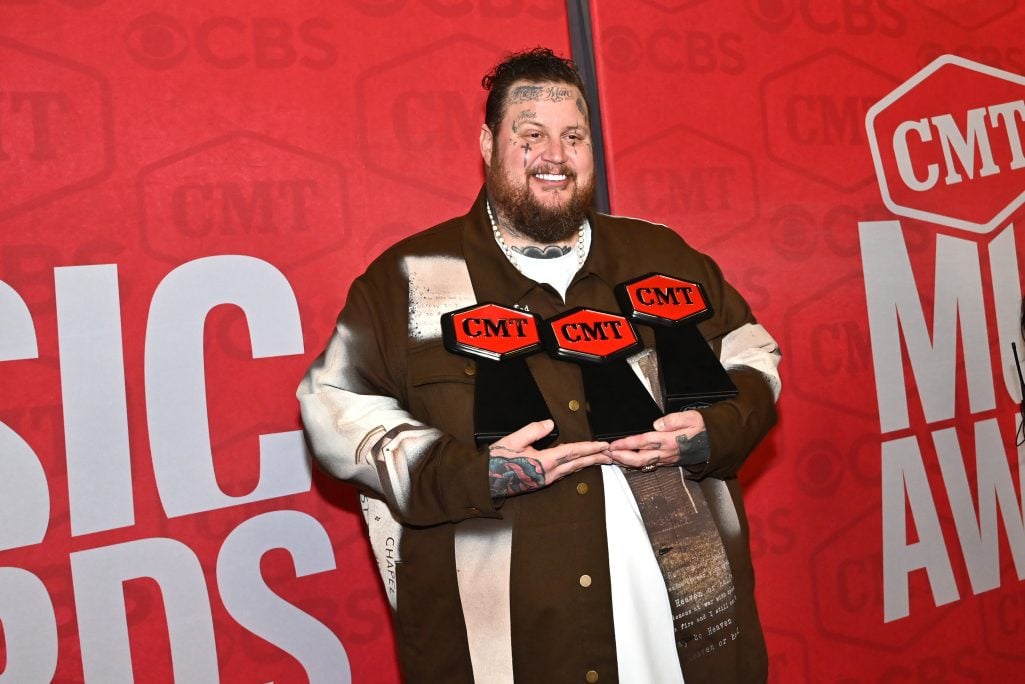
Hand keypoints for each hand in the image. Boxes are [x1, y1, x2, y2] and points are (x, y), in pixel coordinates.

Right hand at [488, 420, 611, 497]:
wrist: (486, 481)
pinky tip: (578, 465)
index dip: (590, 448)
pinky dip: (575, 467)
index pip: (573, 452)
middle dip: (595, 458)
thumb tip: (550, 423)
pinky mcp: (541, 482)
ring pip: (572, 470)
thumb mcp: (514, 440)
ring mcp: (546, 480)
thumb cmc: (497, 461)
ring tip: (600, 459)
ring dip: (587, 463)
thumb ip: (533, 430)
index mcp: (545, 462)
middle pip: (578, 463)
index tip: (603, 446)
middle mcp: (549, 473)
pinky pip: (564, 473)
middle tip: (611, 455)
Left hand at [607, 410, 708, 470]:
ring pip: (642, 463)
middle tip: (606, 454)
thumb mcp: (693, 417)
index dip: (627, 444)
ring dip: (625, 461)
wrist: (716, 443)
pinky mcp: (667, 462)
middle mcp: (667, 453)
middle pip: (639, 458)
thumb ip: (674, 419)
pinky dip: (635, 463)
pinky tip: (626, 460)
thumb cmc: (704, 429)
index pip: (644, 442)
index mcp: (671, 441)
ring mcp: (667, 459)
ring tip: (611, 457)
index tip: (614, 444)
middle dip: (621, 457)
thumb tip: (657, 424)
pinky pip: (648, 464)